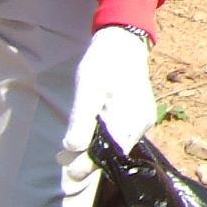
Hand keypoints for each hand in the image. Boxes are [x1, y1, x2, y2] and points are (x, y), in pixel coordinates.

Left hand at [61, 23, 156, 158]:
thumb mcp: (87, 89)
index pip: (107, 155)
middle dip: (88, 159)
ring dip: (97, 149)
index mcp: (128, 119)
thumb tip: (74, 149)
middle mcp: (141, 125)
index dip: (85, 164)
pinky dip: (107, 139)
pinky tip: (93, 133)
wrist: (124, 43)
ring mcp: (144, 121)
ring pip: (119, 146)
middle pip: (114, 154)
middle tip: (62, 157)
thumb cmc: (103, 63)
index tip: (65, 164)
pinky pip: (124, 136)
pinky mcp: (143, 116)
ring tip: (73, 146)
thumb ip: (81, 121)